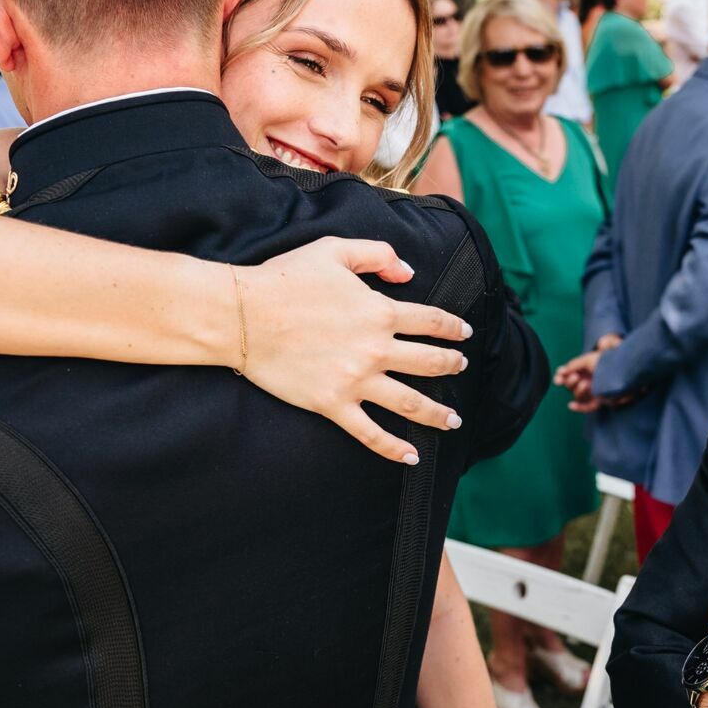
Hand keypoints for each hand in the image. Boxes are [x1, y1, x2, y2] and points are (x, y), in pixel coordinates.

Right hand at [236, 237, 471, 463]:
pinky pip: (370, 432)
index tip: (464, 333)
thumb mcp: (335, 249)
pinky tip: (411, 457)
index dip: (453, 327)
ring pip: (410, 403)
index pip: (431, 321)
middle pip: (429, 363)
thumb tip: (409, 272)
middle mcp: (376, 349)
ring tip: (454, 421)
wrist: (243, 316)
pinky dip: (393, 448)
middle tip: (462, 368)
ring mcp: (356, 380)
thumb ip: (378, 254)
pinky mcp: (333, 404)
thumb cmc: (285, 279)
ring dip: (437, 414)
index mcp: (380, 311)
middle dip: (452, 366)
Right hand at [554, 334, 623, 412]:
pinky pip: (587, 406)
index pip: (568, 374)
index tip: (559, 375)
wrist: (625, 368)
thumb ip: (574, 364)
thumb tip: (562, 371)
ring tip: (585, 384)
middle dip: (569, 382)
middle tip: (575, 377)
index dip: (561, 375)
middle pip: (570, 386)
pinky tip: (571, 405)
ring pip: (578, 395)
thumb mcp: (589, 359)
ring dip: (577, 390)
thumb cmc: (608, 361)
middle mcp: (587, 380)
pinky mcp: (600, 400)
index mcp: (584, 370)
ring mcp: (593, 391)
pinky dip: (579, 407)